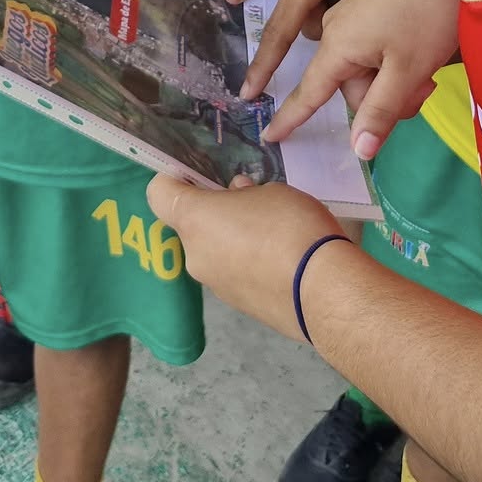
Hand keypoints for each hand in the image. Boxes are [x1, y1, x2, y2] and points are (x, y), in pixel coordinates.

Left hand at [146, 175, 345, 341]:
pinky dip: (249, 265)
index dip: (174, 179)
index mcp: (195, 220)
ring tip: (275, 235)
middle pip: (191, 224)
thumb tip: (239, 196)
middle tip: (253, 203)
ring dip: (233, 240)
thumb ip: (245, 193)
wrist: (323, 291)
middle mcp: (194, 255)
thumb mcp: (271, 191)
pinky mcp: (237, 306)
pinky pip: (234, 274)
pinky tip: (282, 261)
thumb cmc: (292, 227)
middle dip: (215, 212)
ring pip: (214, 251)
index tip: (198, 175)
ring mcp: (214, 285)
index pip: (158, 192)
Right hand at [265, 0, 479, 158]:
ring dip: (395, 79)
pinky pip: (375, 47)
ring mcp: (354, 14)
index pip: (309, 91)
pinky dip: (397, 58)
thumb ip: (381, 111)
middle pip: (352, 85)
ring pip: (367, 68)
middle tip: (425, 88)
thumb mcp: (407, 70)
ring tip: (429, 67)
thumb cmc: (428, 13)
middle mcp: (337, 28)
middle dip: (384, 97)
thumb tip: (358, 152)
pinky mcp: (372, 5)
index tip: (268, 136)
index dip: (291, 116)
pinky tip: (423, 50)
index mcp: (338, 44)